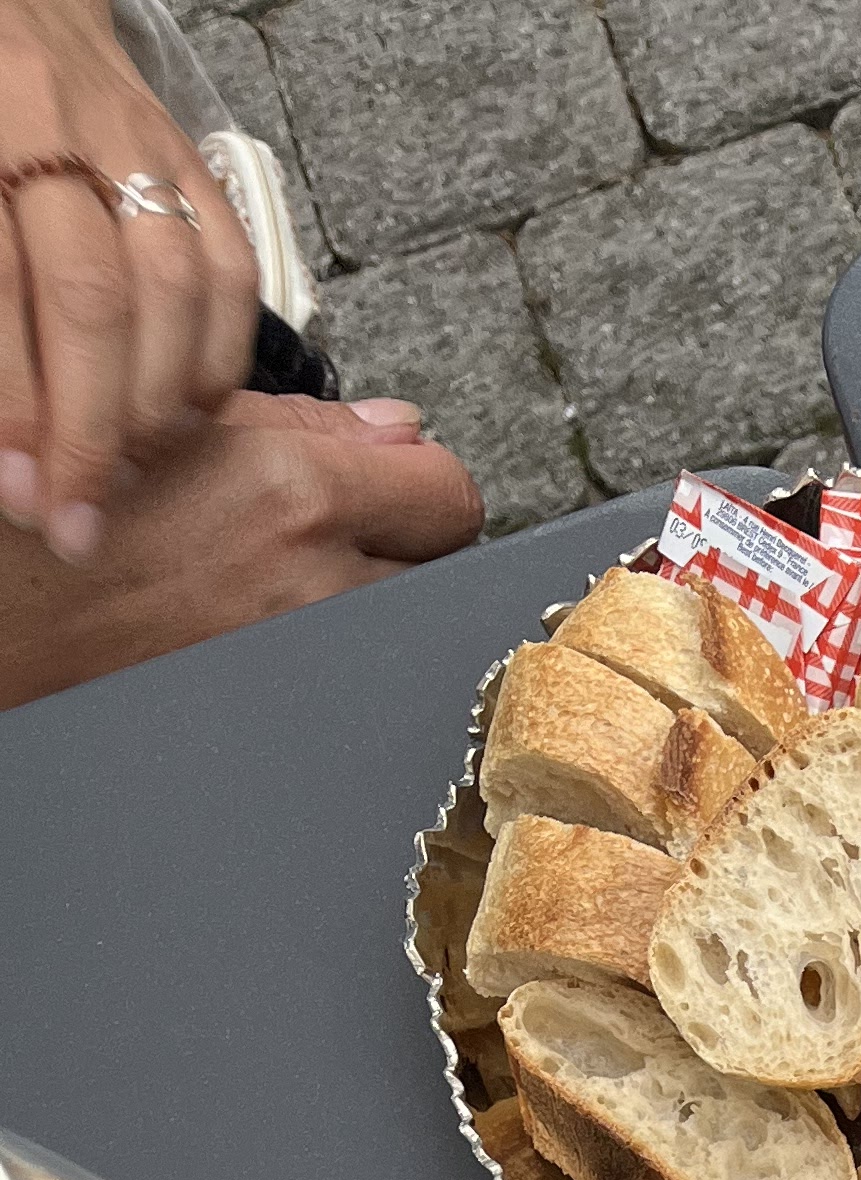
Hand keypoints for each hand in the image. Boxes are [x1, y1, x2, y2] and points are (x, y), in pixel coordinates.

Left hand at [0, 0, 261, 552]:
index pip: (3, 284)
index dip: (17, 405)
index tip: (23, 496)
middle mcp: (57, 125)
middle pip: (93, 300)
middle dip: (89, 431)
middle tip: (79, 519)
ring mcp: (137, 141)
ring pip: (172, 293)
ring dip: (153, 407)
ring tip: (127, 472)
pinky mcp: (194, 158)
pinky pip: (228, 274)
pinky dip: (213, 361)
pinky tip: (183, 414)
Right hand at [0, 391, 481, 705]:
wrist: (23, 609)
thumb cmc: (81, 512)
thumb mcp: (185, 427)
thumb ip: (309, 428)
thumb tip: (397, 428)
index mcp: (291, 493)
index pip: (447, 488)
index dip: (427, 478)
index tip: (407, 478)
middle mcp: (314, 581)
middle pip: (445, 562)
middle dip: (417, 535)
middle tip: (364, 521)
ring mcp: (308, 652)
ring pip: (407, 616)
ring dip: (381, 587)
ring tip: (307, 567)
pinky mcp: (293, 699)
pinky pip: (360, 662)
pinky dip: (346, 635)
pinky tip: (288, 613)